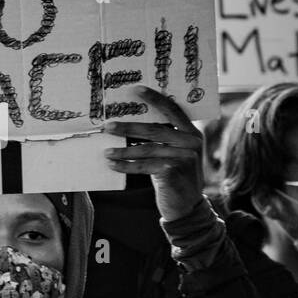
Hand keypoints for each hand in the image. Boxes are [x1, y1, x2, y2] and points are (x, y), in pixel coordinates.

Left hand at [103, 86, 205, 222]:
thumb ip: (164, 139)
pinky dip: (126, 165)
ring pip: (146, 149)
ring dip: (123, 150)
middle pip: (154, 129)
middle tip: (107, 126)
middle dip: (128, 127)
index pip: (172, 110)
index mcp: (192, 133)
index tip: (136, 89)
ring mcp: (184, 157)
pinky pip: (144, 165)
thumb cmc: (176, 176)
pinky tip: (113, 164)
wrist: (187, 207)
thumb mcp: (175, 154)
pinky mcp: (173, 171)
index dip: (155, 99)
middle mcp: (191, 142)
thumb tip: (130, 126)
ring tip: (106, 151)